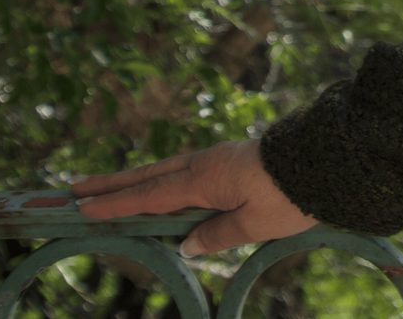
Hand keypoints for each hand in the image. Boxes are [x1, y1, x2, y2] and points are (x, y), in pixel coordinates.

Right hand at [72, 139, 316, 256]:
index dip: (115, 203)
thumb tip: (187, 245)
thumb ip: (217, 235)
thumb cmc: (293, 194)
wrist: (328, 159)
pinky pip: (185, 169)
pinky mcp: (231, 158)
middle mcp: (205, 164)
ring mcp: (218, 158)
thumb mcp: (255, 224)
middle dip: (111, 183)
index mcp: (204, 180)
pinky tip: (160, 184)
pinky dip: (162, 177)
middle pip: (148, 176)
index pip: (149, 196)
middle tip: (74, 187)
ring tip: (106, 185)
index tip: (82, 205)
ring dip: (134, 178)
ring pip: (166, 170)